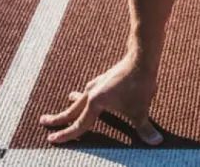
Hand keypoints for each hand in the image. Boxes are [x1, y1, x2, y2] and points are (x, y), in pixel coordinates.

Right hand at [38, 52, 162, 144]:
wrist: (141, 57)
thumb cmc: (139, 84)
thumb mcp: (141, 110)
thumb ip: (144, 128)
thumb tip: (156, 142)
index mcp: (96, 102)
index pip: (79, 125)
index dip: (66, 135)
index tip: (51, 140)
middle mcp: (92, 93)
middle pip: (72, 110)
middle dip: (58, 118)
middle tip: (43, 121)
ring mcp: (97, 84)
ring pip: (80, 98)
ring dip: (72, 104)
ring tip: (67, 101)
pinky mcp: (105, 78)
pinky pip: (90, 91)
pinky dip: (85, 95)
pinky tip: (88, 92)